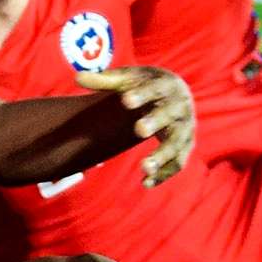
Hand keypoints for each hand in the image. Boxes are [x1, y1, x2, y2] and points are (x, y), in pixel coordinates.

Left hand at [79, 65, 191, 184]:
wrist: (176, 93)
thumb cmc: (145, 84)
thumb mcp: (128, 79)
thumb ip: (104, 80)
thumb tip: (76, 78)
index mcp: (167, 85)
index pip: (155, 89)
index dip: (142, 95)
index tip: (125, 100)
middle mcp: (180, 106)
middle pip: (169, 115)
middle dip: (155, 122)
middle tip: (139, 130)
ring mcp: (185, 128)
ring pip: (177, 143)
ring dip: (163, 155)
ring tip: (144, 167)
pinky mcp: (185, 146)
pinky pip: (178, 163)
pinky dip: (164, 174)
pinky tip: (145, 183)